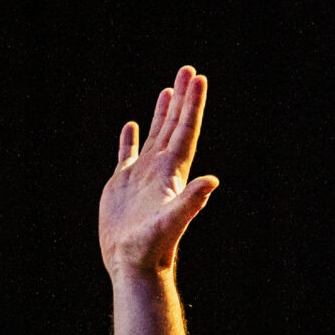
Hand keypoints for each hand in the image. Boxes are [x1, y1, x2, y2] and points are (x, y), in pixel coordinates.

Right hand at [98, 66, 218, 278]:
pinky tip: (132, 126)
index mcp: (172, 173)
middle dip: (182, 98)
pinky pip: (128, 154)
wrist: (131, 264)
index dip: (192, 105)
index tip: (198, 78)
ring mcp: (142, 176)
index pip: (186, 131)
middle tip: (188, 70)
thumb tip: (212, 181)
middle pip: (174, 126)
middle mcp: (160, 170)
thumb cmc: (151, 247)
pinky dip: (130, 139)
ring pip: (156, 136)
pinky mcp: (122, 185)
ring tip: (169, 89)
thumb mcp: (172, 222)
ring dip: (163, 112)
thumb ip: (191, 201)